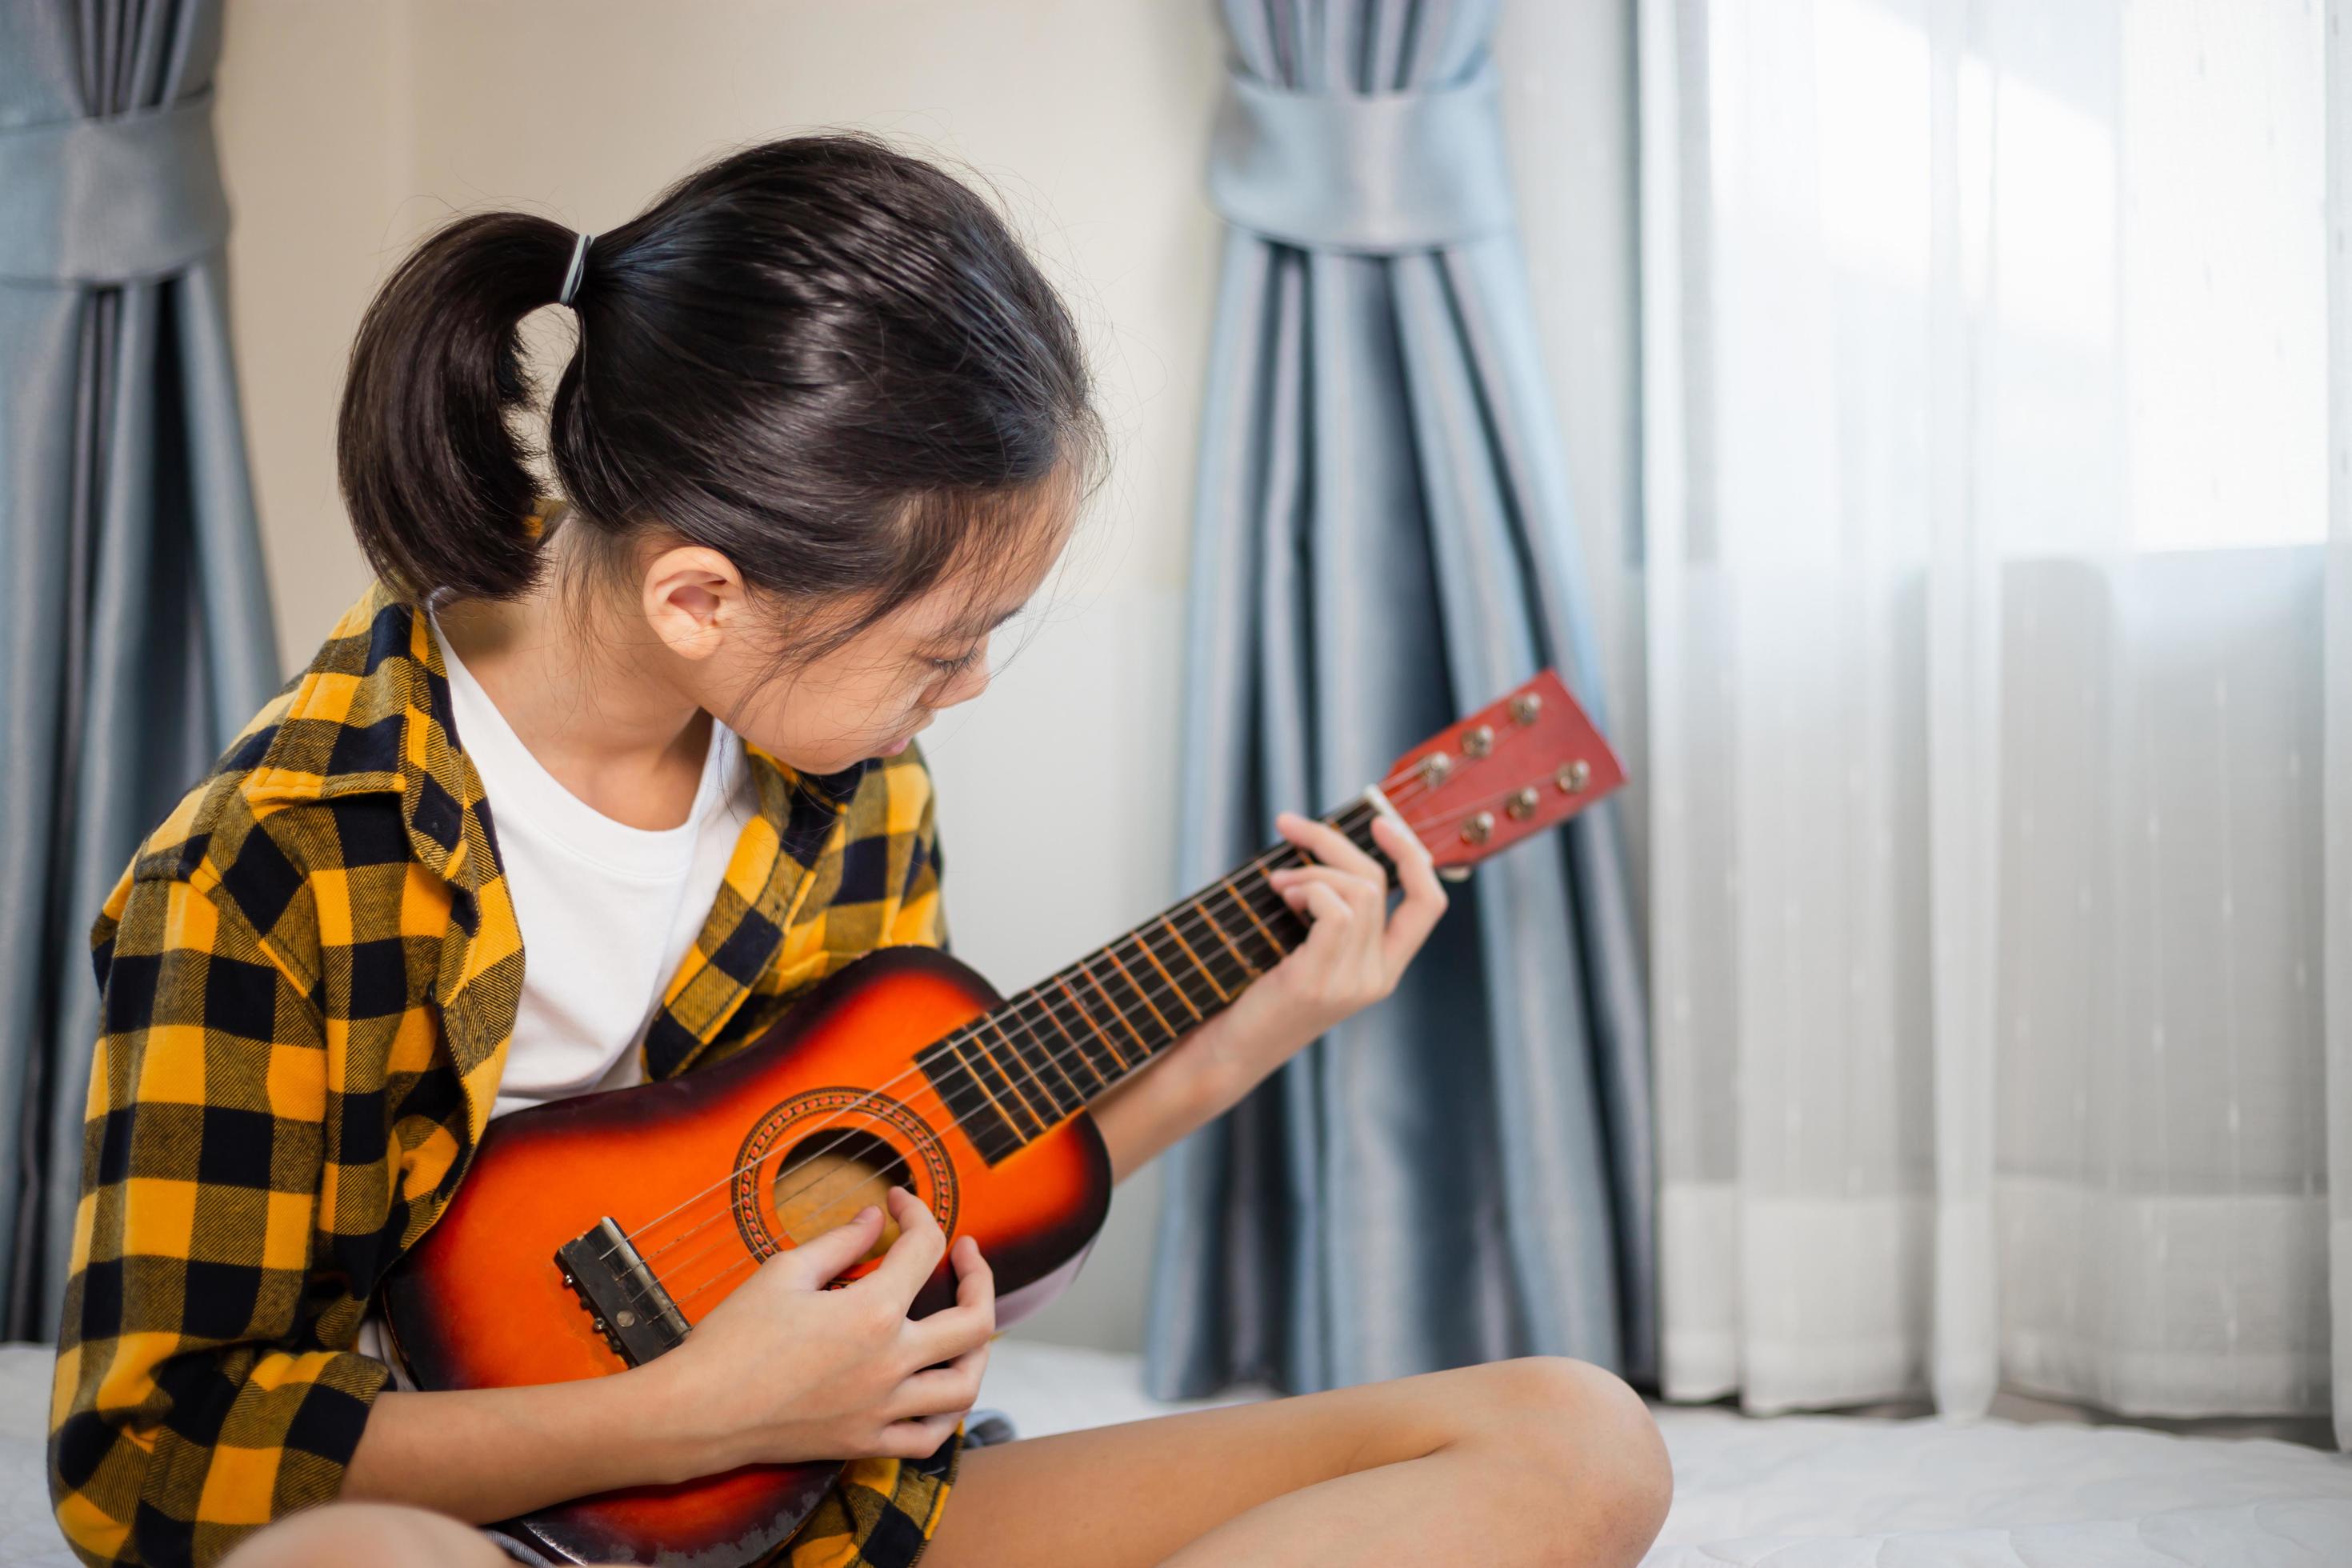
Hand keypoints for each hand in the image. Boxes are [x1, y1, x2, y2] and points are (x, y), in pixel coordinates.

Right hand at [644, 1182, 993, 1475]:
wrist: (697, 1413)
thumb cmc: (733, 1338)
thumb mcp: (784, 1272)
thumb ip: (841, 1242)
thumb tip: (876, 1219)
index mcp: (872, 1313)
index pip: (923, 1250)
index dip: (918, 1214)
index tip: (897, 1204)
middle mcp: (890, 1363)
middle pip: (974, 1322)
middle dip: (980, 1277)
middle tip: (965, 1254)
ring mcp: (881, 1409)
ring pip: (965, 1386)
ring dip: (978, 1350)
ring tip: (967, 1325)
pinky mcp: (865, 1443)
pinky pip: (928, 1438)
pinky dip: (946, 1415)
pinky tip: (939, 1390)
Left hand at [1184, 809, 1448, 1096]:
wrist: (1229, 1051)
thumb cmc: (1261, 991)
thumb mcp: (1309, 949)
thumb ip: (1330, 912)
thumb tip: (1322, 846)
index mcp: (1384, 969)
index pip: (1429, 905)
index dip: (1413, 856)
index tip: (1381, 822)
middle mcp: (1378, 978)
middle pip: (1379, 882)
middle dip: (1333, 842)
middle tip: (1290, 827)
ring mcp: (1351, 983)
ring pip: (1359, 891)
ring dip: (1310, 869)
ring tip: (1276, 884)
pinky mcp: (1319, 983)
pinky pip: (1335, 911)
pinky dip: (1307, 889)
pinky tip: (1280, 897)